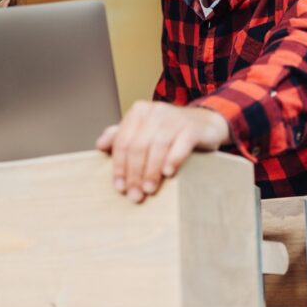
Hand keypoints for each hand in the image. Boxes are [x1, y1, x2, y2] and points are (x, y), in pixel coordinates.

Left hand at [95, 101, 229, 203]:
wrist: (206, 123)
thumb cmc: (171, 132)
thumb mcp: (144, 131)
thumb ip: (122, 136)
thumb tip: (100, 145)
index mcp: (138, 112)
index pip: (123, 142)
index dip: (119, 166)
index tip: (120, 188)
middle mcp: (154, 111)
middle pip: (138, 146)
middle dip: (135, 174)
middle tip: (135, 195)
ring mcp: (174, 117)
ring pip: (157, 147)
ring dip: (151, 171)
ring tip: (149, 190)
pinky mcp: (192, 127)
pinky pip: (180, 144)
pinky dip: (173, 159)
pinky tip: (168, 173)